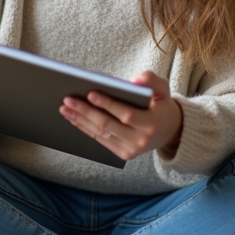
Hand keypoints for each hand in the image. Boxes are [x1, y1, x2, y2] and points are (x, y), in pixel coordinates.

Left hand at [59, 70, 181, 161]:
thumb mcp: (163, 89)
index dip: (107, 104)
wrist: (169, 131)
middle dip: (86, 112)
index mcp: (152, 124)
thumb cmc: (161, 105)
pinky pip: (100, 140)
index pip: (126, 114)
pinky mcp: (122, 154)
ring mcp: (130, 150)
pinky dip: (85, 128)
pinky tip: (73, 118)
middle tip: (68, 100)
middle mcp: (141, 140)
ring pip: (100, 133)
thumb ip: (151, 80)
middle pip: (108, 125)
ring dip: (80, 120)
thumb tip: (134, 80)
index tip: (90, 93)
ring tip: (65, 108)